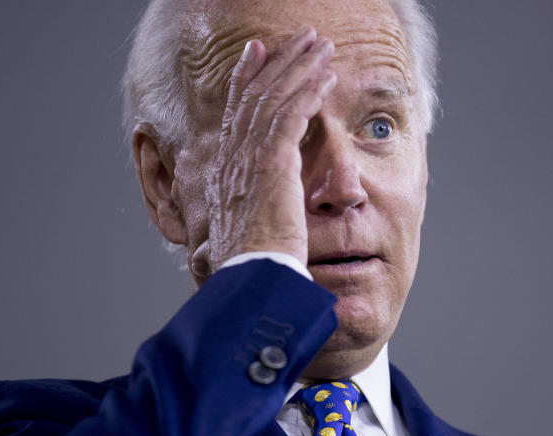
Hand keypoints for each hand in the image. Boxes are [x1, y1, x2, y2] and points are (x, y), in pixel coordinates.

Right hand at [199, 28, 336, 272]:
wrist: (249, 281)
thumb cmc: (249, 270)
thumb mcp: (241, 238)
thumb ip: (243, 222)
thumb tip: (226, 237)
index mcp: (225, 174)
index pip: (236, 115)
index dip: (246, 80)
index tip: (256, 54)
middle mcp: (232, 160)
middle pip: (256, 96)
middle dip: (279, 62)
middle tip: (300, 38)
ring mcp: (251, 160)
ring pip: (275, 98)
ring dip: (300, 68)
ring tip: (321, 46)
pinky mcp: (273, 164)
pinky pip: (292, 115)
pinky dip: (309, 92)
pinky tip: (328, 77)